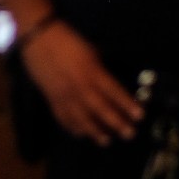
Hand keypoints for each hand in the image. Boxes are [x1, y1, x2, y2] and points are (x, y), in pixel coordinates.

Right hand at [21, 20, 142, 144]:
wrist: (38, 37)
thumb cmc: (67, 39)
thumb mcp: (90, 49)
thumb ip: (99, 67)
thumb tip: (109, 80)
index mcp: (92, 72)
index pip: (114, 92)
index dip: (127, 104)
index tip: (140, 116)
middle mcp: (80, 87)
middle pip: (101, 109)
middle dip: (116, 122)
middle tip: (129, 134)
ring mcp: (64, 95)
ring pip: (82, 118)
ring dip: (95, 131)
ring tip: (106, 141)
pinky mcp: (51, 98)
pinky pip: (62, 117)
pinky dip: (71, 127)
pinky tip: (79, 134)